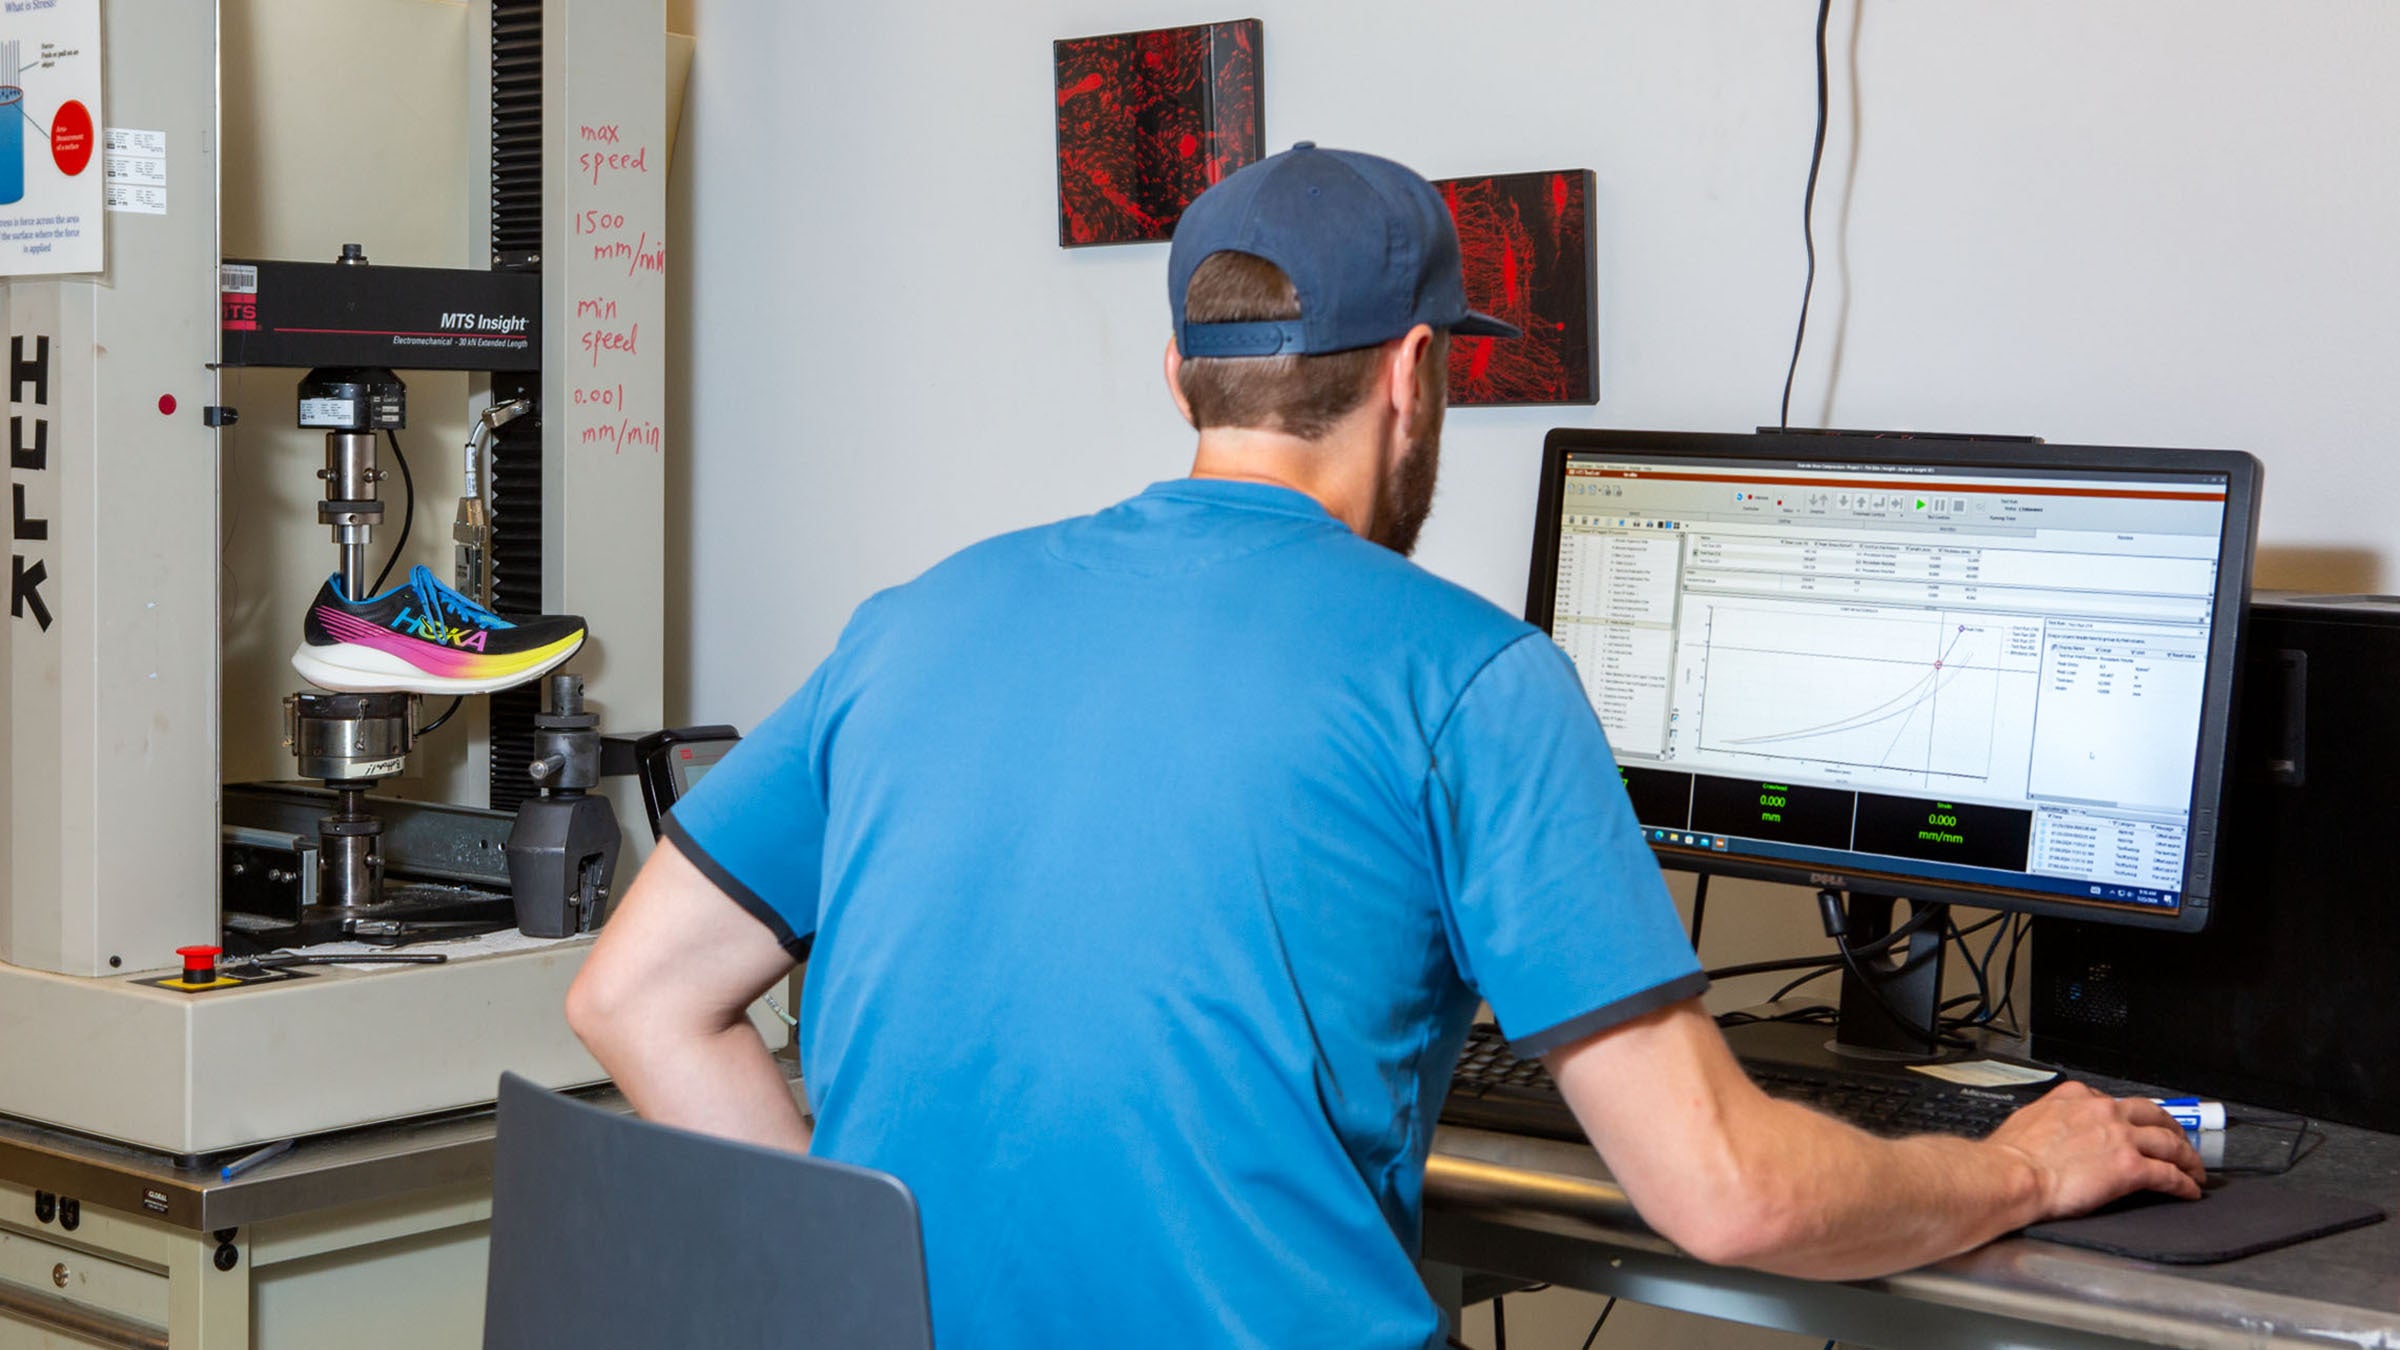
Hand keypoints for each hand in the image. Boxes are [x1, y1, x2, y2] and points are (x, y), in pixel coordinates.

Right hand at [1986, 1080, 2204, 1219]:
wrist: (2012, 1175)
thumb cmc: (2013, 1155)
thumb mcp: (2030, 1117)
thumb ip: (2053, 1116)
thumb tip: (2055, 1125)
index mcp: (2078, 1096)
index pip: (2117, 1102)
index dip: (2133, 1117)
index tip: (2137, 1127)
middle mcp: (2105, 1112)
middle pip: (2154, 1116)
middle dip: (2173, 1130)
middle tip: (2181, 1143)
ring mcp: (2121, 1138)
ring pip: (2170, 1143)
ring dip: (2187, 1158)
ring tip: (2194, 1170)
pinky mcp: (2131, 1168)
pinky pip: (2169, 1175)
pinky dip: (2184, 1183)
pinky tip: (2189, 1190)